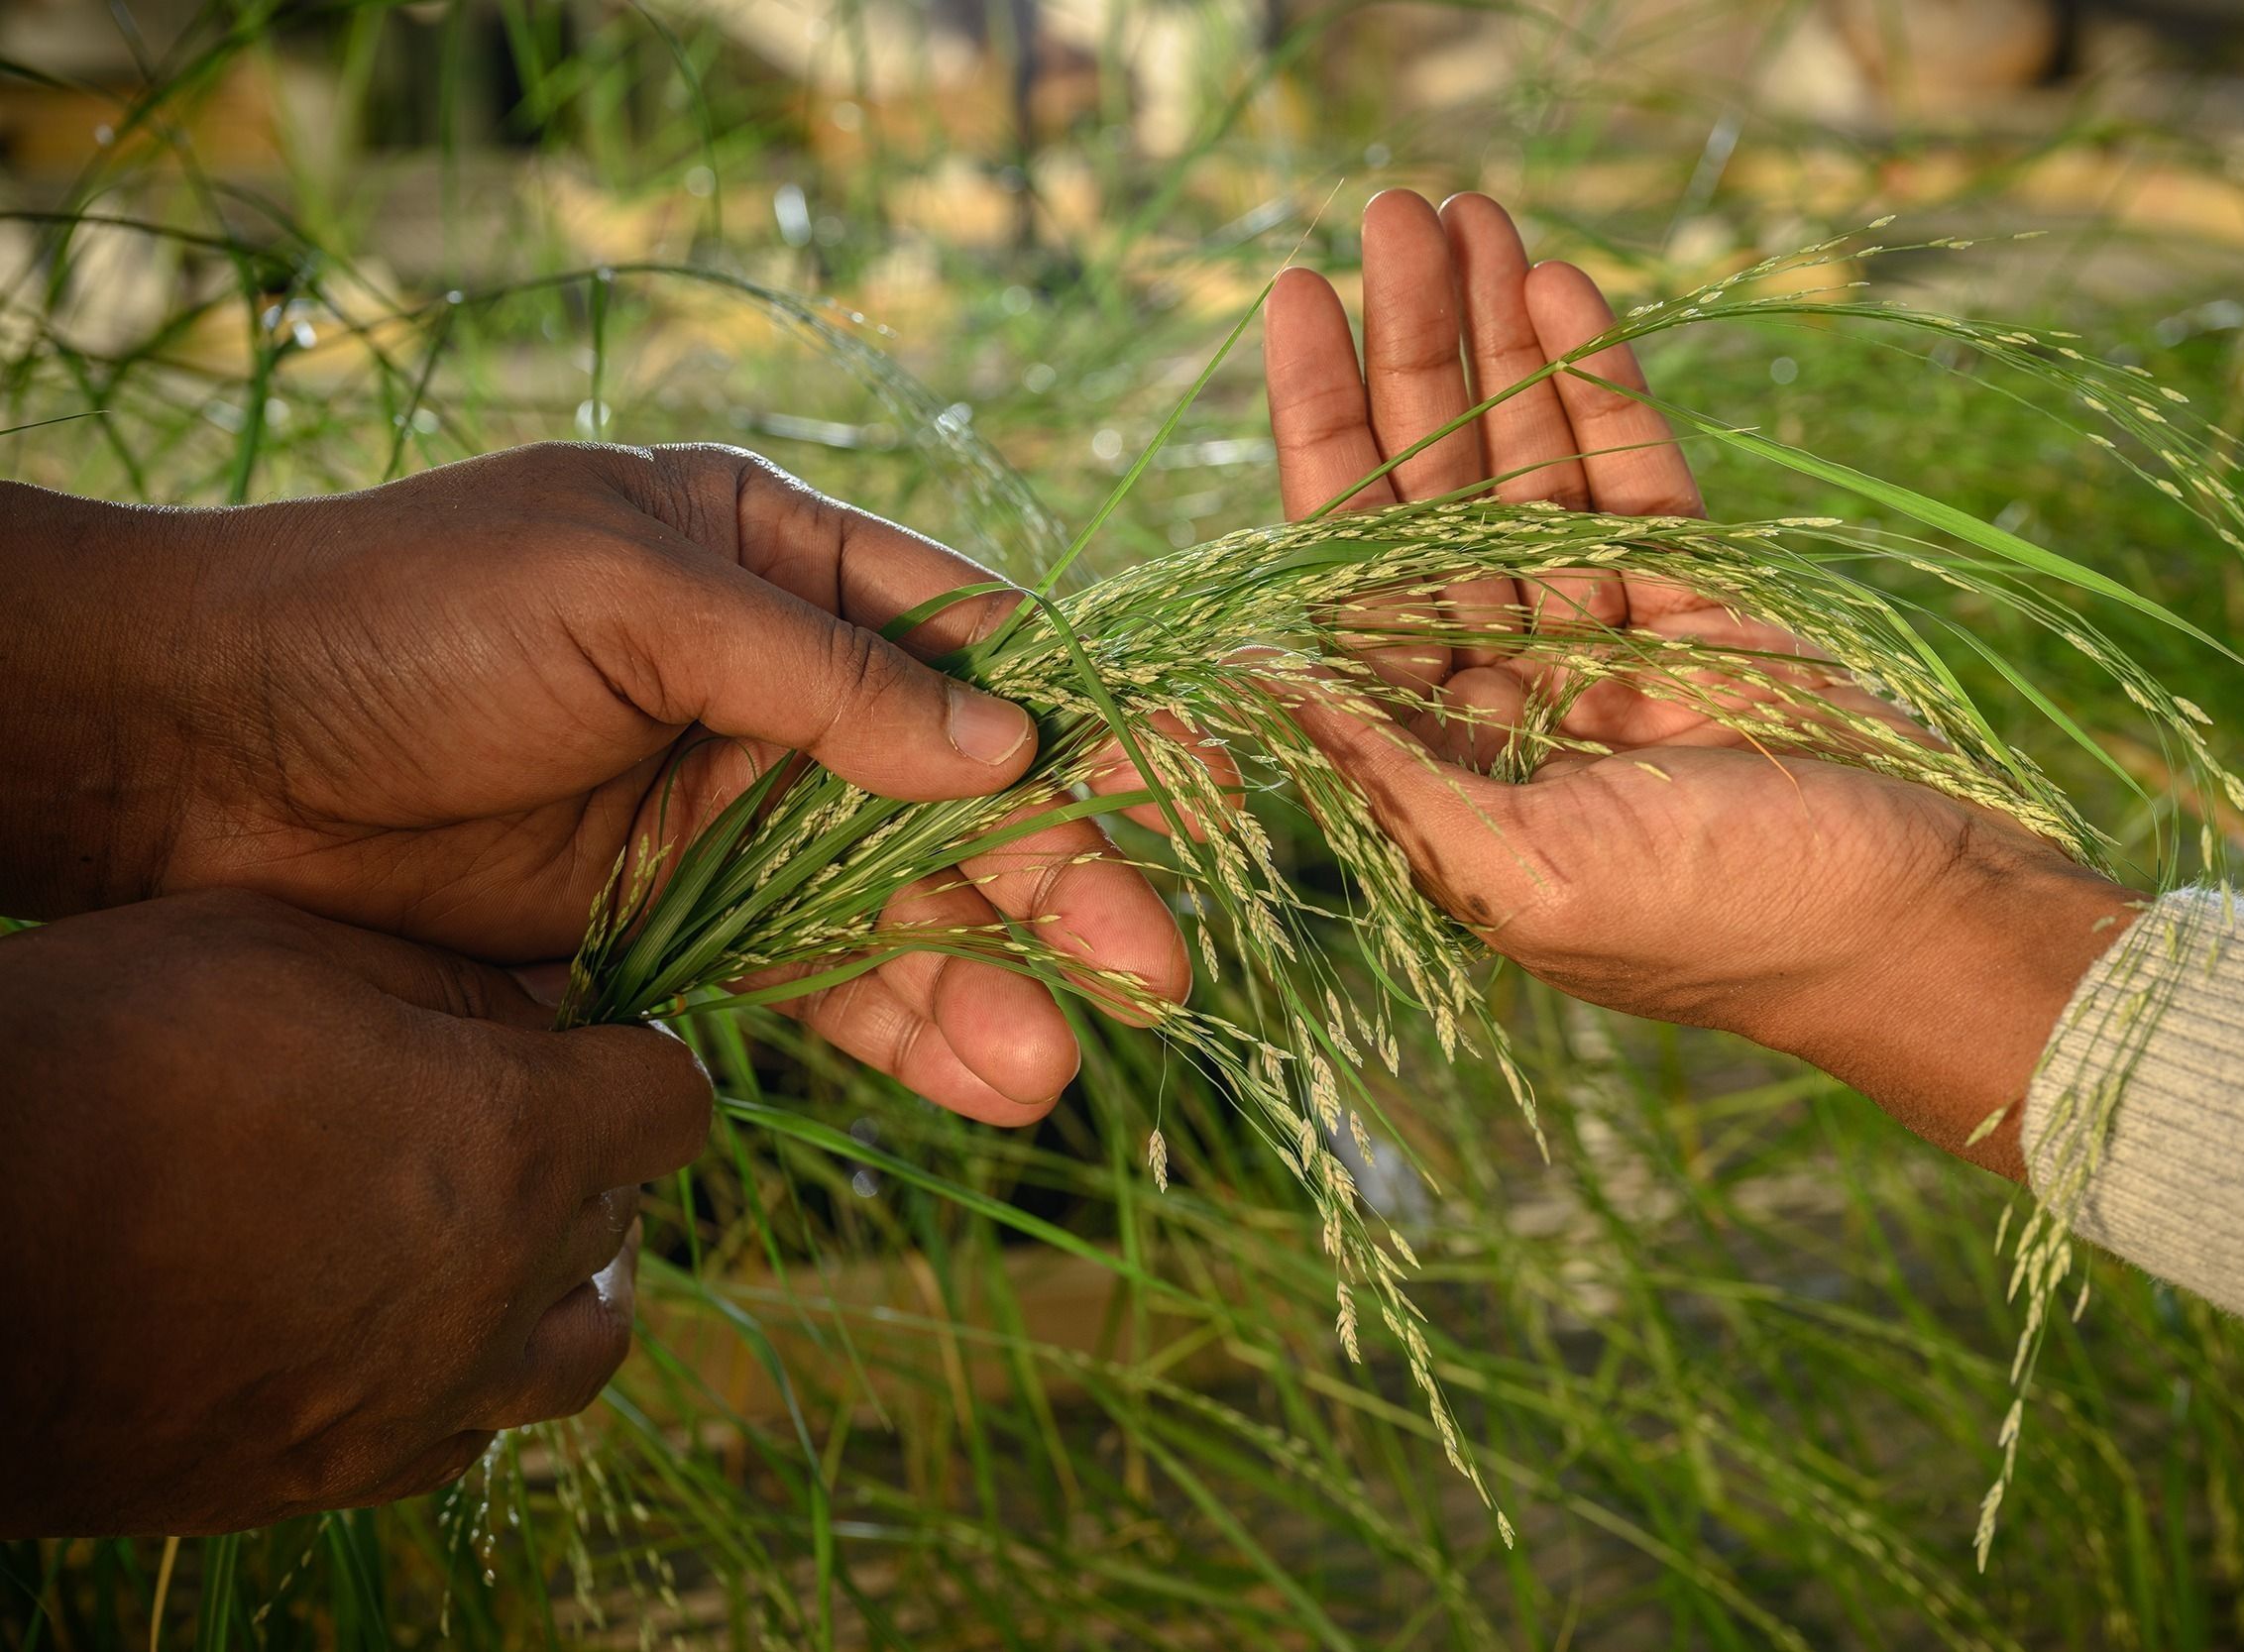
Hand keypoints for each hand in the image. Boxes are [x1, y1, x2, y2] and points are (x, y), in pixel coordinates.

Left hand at [0, 444, 1187, 1121]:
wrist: (200, 754)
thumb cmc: (407, 617)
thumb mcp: (625, 596)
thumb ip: (823, 674)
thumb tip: (1007, 754)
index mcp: (774, 555)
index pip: (967, 636)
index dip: (1078, 717)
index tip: (1177, 796)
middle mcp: (777, 685)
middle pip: (961, 791)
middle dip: (1059, 880)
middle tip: (1151, 972)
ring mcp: (733, 812)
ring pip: (904, 904)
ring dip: (989, 982)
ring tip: (1055, 1070)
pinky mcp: (682, 923)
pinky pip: (820, 978)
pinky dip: (899, 1029)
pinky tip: (983, 1080)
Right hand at [0, 890, 709, 1536]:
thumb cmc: (98, 1063)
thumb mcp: (280, 950)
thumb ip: (450, 982)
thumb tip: (557, 997)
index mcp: (513, 1146)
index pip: (672, 1103)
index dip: (633, 1059)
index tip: (580, 1040)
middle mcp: (495, 1291)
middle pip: (620, 1222)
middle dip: (581, 1159)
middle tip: (490, 1114)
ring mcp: (416, 1401)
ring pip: (571, 1353)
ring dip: (550, 1284)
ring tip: (470, 1229)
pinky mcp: (325, 1476)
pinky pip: (456, 1437)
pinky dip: (457, 1378)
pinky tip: (386, 1320)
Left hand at [1264, 191, 2135, 1172]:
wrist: (1925, 927)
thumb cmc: (1730, 929)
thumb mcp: (1529, 879)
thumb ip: (1389, 778)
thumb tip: (1257, 671)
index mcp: (1440, 761)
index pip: (1350, 569)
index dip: (1323, 432)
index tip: (1294, 304)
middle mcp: (1504, 688)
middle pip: (1433, 489)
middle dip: (1410, 351)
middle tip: (1390, 209)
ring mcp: (1602, 635)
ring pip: (1529, 462)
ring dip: (1496, 339)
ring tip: (1467, 210)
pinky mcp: (1700, 599)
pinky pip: (1634, 471)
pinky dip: (1598, 380)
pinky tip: (1559, 283)